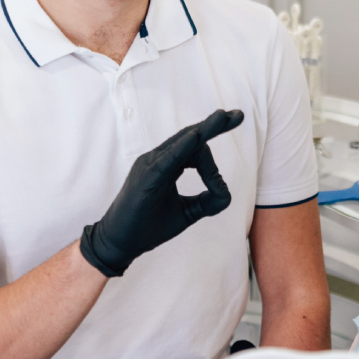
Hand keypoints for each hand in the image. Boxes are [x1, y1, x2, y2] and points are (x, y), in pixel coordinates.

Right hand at [79, 109, 244, 276]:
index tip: (219, 190)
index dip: (212, 167)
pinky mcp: (145, 177)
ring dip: (204, 130)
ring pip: (181, 142)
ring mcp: (149, 165)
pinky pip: (167, 159)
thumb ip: (207, 201)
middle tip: (238, 115)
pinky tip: (196, 137)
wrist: (120, 243)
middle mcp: (156, 159)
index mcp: (166, 164)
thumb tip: (227, 193)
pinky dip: (182, 147)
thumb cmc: (148, 225)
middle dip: (215, 126)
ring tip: (223, 118)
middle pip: (189, 136)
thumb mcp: (186, 212)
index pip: (194, 149)